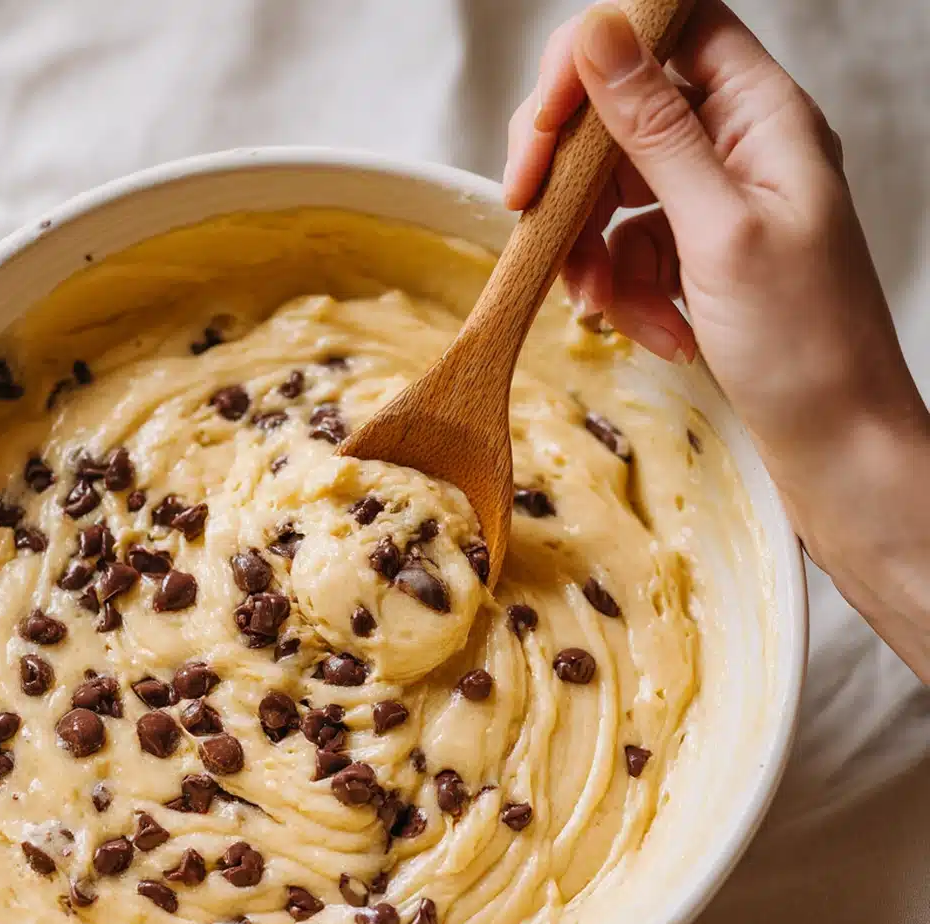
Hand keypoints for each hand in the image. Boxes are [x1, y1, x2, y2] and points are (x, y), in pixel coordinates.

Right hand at [505, 0, 929, 679]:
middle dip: (573, 174)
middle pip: (624, 114)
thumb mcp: (720, 230)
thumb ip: (656, 130)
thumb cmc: (806, 343)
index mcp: (764, 115)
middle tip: (528, 215)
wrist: (834, 443)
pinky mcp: (696, 260)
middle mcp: (739, 148)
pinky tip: (654, 332)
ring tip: (606, 308)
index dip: (596, 57)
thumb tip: (599, 35)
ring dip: (594, 253)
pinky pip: (627, 252)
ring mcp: (715, 207)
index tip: (543, 125)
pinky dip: (623, 293)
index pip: (668, 28)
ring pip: (614, 193)